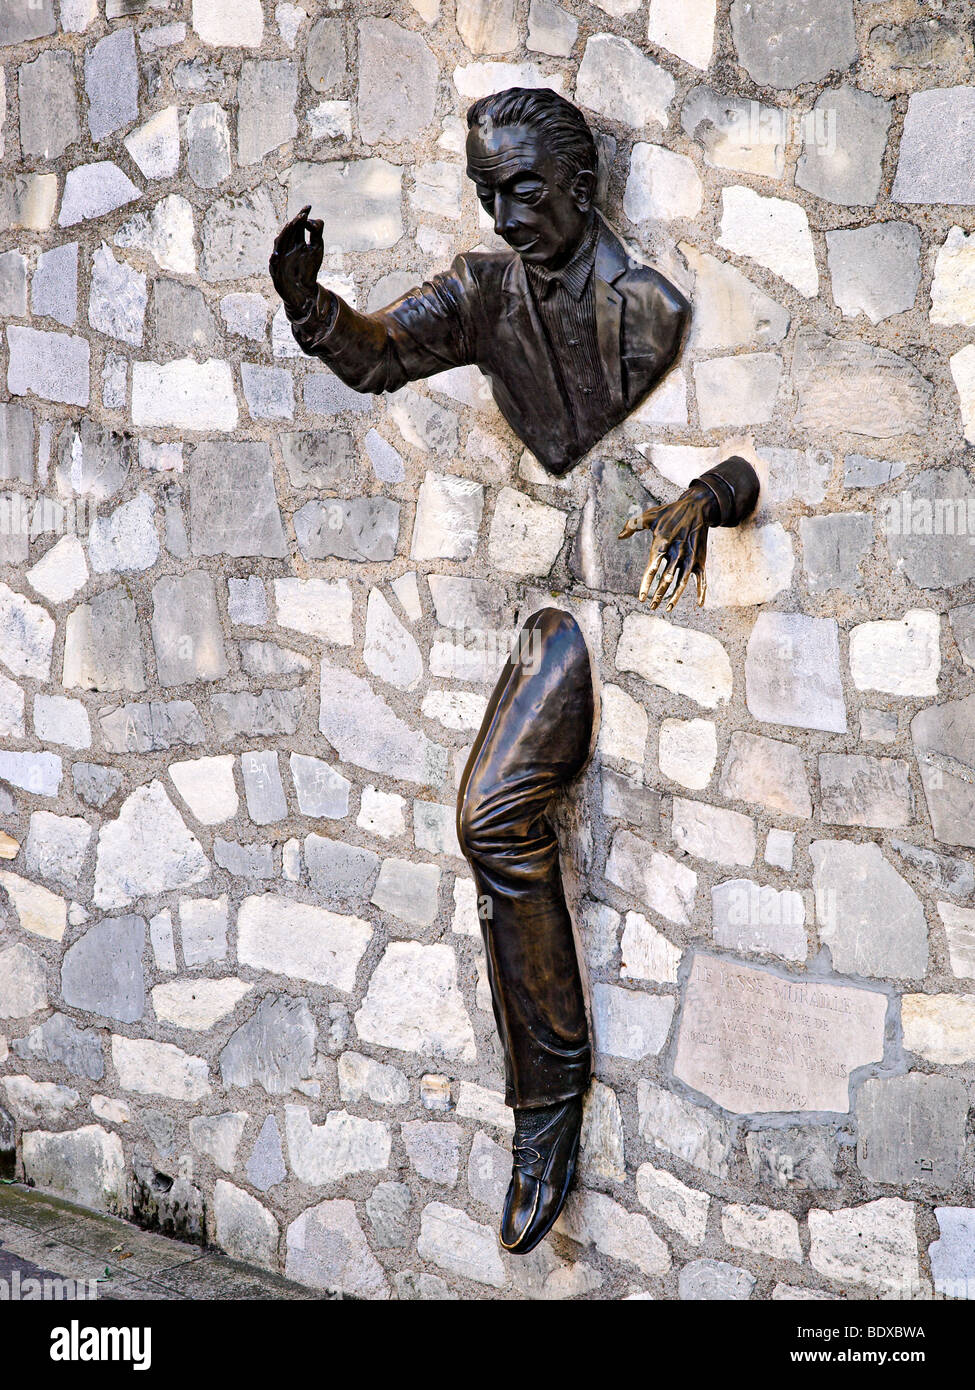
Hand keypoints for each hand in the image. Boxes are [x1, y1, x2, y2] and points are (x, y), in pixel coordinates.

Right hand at [269, 204, 324, 312]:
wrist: (304, 291)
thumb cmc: (309, 269)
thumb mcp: (316, 249)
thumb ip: (316, 233)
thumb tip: (313, 220)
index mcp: (296, 241)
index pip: (297, 225)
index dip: (302, 216)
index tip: (309, 207)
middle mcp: (286, 247)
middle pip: (288, 233)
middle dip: (294, 224)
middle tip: (301, 216)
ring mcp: (280, 259)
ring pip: (279, 246)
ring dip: (283, 237)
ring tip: (288, 229)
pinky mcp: (277, 273)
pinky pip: (273, 267)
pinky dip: (274, 262)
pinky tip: (276, 257)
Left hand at [618, 484, 716, 609]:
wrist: (697, 507)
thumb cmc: (670, 513)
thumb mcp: (650, 515)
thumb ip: (632, 525)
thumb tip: (619, 536)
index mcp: (663, 543)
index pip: (652, 568)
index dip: (646, 584)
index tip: (641, 598)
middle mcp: (677, 552)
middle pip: (667, 579)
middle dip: (659, 595)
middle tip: (651, 606)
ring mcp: (691, 557)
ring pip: (683, 582)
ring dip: (675, 597)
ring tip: (667, 608)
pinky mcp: (701, 559)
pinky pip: (702, 578)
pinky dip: (702, 591)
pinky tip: (699, 604)